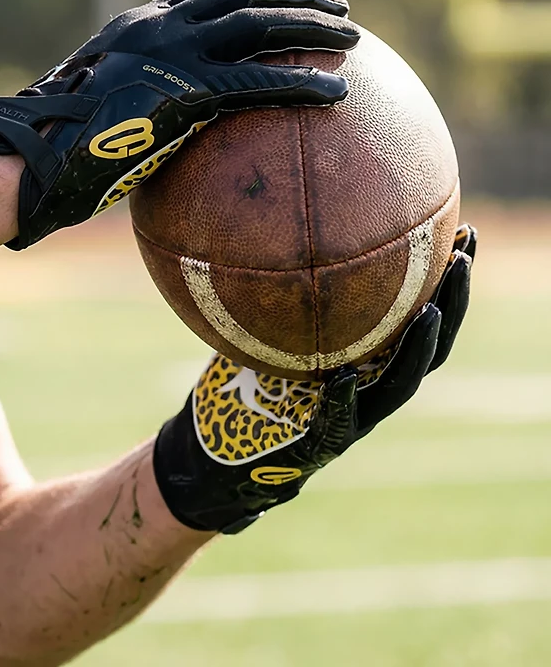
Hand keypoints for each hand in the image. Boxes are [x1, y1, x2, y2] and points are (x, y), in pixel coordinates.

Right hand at [0, 0, 359, 248]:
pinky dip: (299, 85)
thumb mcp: (96, 111)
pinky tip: (337, 93)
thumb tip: (155, 135)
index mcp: (139, 26)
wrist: (28, 156)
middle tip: (335, 8)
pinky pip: (253, 85)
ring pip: (255, 26)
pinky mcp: (180, 94)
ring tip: (351, 37)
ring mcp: (168, 54)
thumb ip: (133, 106)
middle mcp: (157, 26)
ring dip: (309, 27)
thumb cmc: (54, 146)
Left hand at [154, 224, 475, 533]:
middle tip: (463, 258)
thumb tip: (273, 234)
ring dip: (417, 349)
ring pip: (399, 387)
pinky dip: (343, 399)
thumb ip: (282, 297)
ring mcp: (352, 420)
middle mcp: (370, 389)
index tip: (464, 234)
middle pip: (429, 347)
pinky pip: (338, 422)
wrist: (226, 456)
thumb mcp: (269, 333)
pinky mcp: (321, 444)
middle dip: (451, 304)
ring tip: (431, 311)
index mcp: (367, 363)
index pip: (420, 318)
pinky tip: (343, 377)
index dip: (446, 283)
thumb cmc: (249, 389)